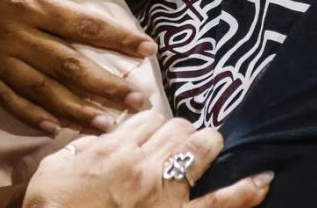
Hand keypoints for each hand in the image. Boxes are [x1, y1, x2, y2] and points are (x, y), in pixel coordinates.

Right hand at [0, 0, 158, 131]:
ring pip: (41, 90)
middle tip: (139, 102)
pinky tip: (54, 127)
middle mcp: (13, 34)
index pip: (85, 25)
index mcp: (30, 0)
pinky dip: (29, 115)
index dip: (119, 39)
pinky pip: (5, 98)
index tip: (149, 50)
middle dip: (107, 86)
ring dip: (75, 110)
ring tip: (107, 124)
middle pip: (68, 66)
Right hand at [24, 111, 272, 207]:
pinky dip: (243, 191)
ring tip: (209, 147)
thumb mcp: (54, 170)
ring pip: (200, 147)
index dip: (152, 124)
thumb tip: (102, 136)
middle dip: (180, 131)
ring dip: (205, 145)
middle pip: (177, 127)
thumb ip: (82, 147)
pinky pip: (218, 203)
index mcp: (114, 149)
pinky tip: (262, 178)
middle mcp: (144, 164)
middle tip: (178, 143)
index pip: (148, 118)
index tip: (150, 134)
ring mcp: (165, 193)